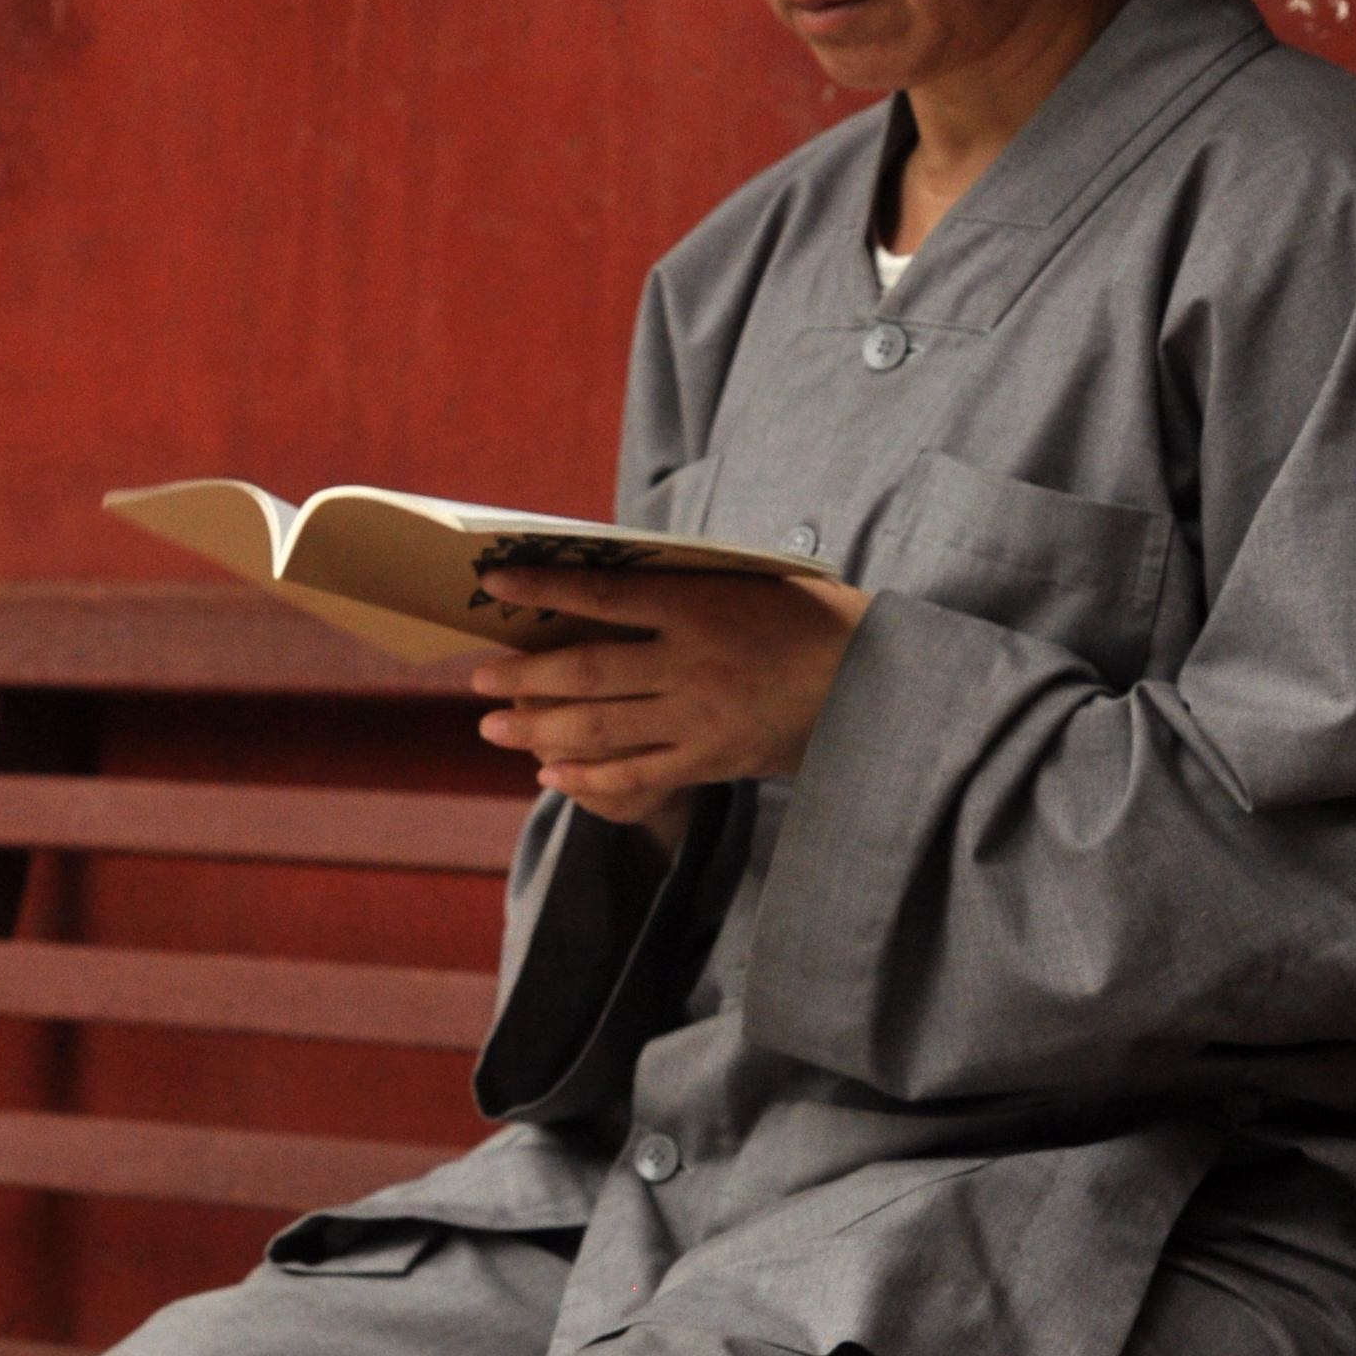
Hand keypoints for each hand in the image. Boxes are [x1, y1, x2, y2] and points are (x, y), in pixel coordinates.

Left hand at [469, 565, 870, 834]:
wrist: (878, 685)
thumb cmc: (813, 619)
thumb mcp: (750, 579)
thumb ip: (683, 582)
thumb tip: (605, 581)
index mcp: (701, 604)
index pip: (603, 594)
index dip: (543, 590)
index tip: (494, 584)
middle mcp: (692, 662)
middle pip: (585, 671)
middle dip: (522, 677)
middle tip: (476, 682)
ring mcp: (698, 717)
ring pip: (599, 727)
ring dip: (537, 729)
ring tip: (493, 727)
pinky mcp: (710, 759)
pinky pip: (636, 774)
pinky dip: (587, 776)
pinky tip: (551, 774)